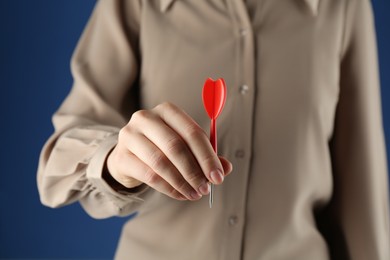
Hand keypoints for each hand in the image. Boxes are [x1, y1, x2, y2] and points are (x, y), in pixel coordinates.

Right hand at [107, 102, 231, 200]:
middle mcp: (146, 118)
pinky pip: (149, 175)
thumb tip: (226, 168)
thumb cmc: (161, 148)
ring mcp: (130, 135)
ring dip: (182, 182)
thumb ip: (205, 155)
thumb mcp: (184, 146)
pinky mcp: (122, 156)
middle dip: (194, 171)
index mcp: (167, 111)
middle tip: (206, 188)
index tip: (218, 176)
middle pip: (176, 146)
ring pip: (161, 162)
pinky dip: (168, 188)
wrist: (128, 156)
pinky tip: (180, 194)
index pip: (192, 132)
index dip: (207, 156)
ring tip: (195, 194)